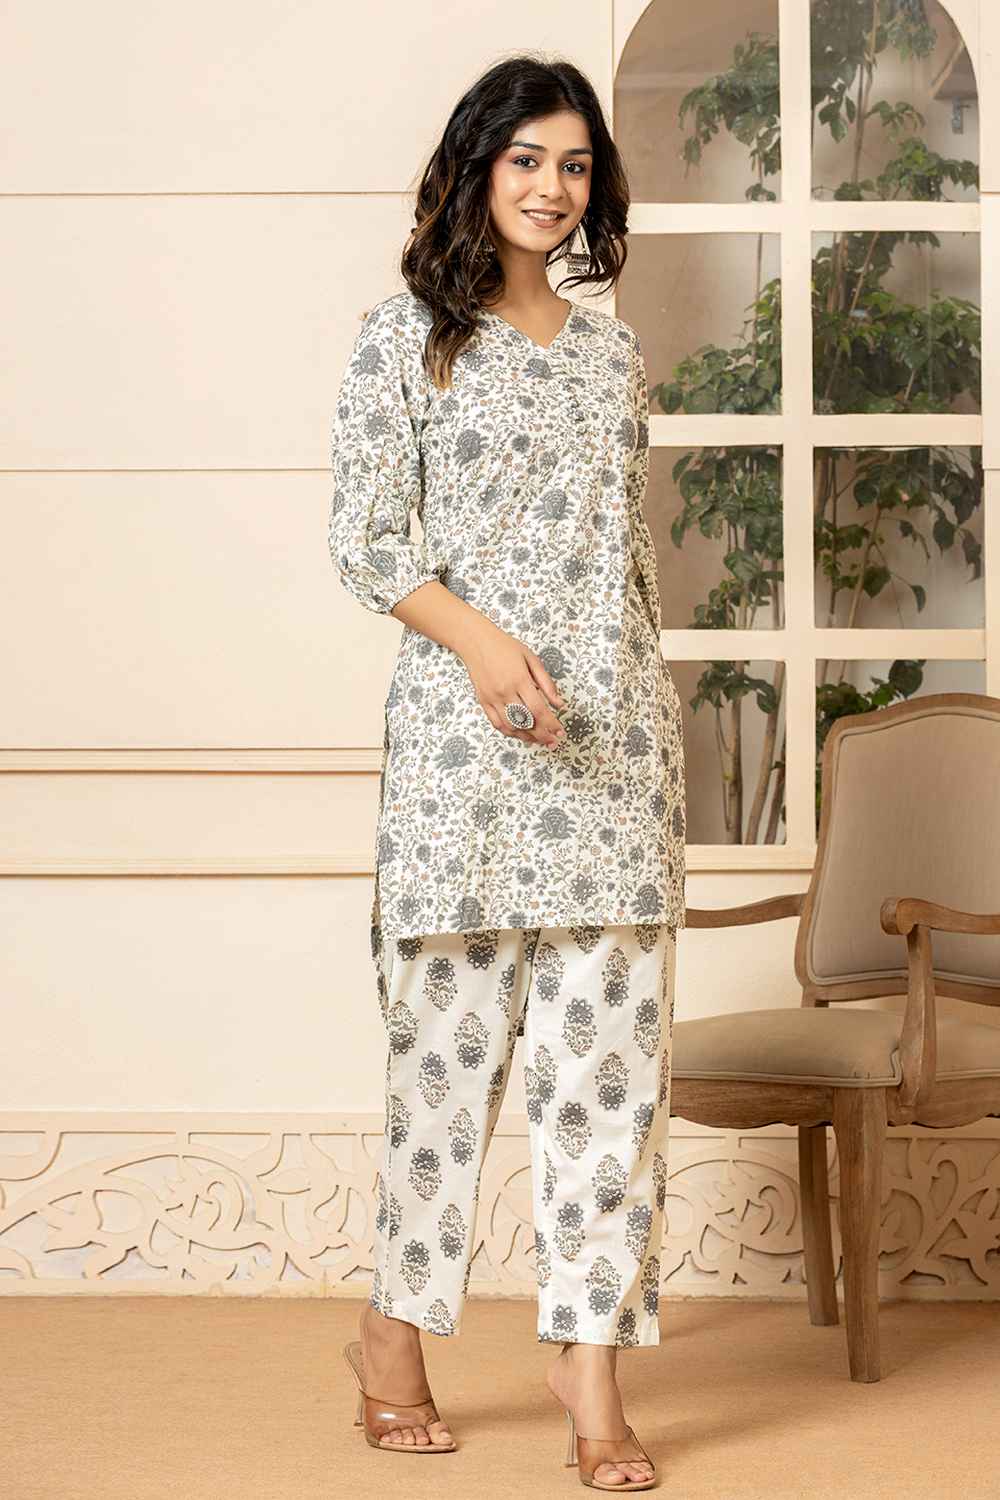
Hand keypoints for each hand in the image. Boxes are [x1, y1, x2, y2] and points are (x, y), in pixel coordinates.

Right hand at [459, 621, 567, 748]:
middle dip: (542, 735)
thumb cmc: (504, 647)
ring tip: (539, 740)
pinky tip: (520, 734)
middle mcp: (505, 692)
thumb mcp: (531, 659)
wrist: (476, 642)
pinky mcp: (483, 702)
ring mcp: (492, 698)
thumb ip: (546, 683)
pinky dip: (510, 732)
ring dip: (527, 737)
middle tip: (553, 742)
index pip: (539, 710)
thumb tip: (559, 703)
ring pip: (511, 727)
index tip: (560, 732)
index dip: (552, 725)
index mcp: (519, 680)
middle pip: (526, 722)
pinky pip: (497, 723)